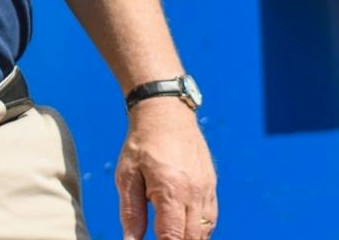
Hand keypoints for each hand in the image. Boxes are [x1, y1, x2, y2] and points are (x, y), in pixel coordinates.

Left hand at [117, 96, 215, 238]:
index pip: (172, 237)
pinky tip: (185, 230)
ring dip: (189, 239)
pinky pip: (210, 219)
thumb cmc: (142, 144)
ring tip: (170, 234)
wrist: (166, 113)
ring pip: (204, 232)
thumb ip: (131, 213)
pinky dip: (199, 230)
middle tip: (160, 237)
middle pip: (191, 238)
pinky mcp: (211, 186)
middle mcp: (194, 192)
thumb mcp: (127, 176)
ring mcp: (206, 189)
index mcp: (171, 190)